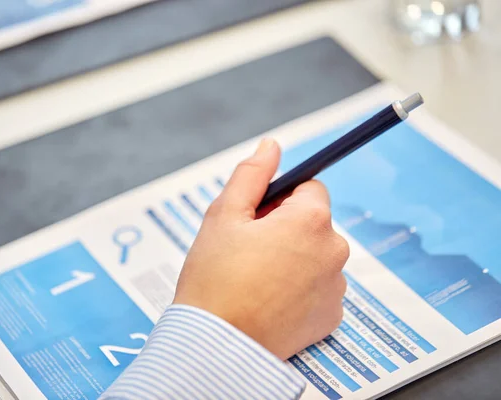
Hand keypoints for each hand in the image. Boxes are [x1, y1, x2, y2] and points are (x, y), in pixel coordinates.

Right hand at [173, 138, 349, 359]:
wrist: (215, 343)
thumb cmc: (215, 277)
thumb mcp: (224, 215)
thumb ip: (252, 174)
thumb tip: (272, 145)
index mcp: (311, 220)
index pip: (310, 188)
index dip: (280, 198)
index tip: (258, 215)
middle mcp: (334, 251)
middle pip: (314, 223)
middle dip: (286, 228)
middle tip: (249, 249)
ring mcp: (336, 287)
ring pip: (315, 255)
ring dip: (293, 258)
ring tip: (256, 278)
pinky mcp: (331, 317)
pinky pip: (319, 288)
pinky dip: (300, 289)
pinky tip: (269, 299)